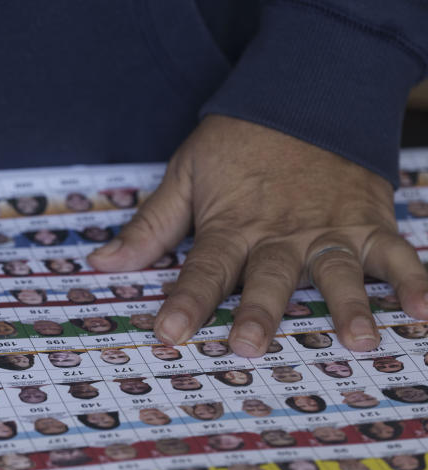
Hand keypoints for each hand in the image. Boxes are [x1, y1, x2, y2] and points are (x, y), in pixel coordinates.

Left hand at [88, 115, 427, 356]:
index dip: (184, 302)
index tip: (168, 334)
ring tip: (359, 339)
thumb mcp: (185, 176)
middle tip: (248, 347)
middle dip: (259, 311)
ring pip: (337, 270)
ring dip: (349, 304)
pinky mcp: (368, 221)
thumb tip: (101, 264)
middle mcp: (281, 233)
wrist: (304, 94)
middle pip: (269, 276)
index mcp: (233, 224)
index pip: (204, 268)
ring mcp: (329, 228)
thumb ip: (151, 226)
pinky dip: (416, 280)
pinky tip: (424, 312)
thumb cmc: (238, 144)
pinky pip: (396, 253)